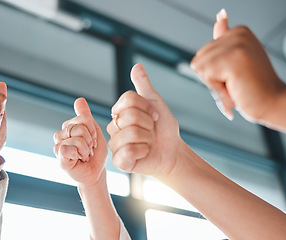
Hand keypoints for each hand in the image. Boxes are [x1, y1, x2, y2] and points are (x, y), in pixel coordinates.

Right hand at [53, 98, 107, 186]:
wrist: (96, 172)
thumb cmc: (95, 154)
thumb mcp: (95, 131)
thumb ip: (86, 116)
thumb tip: (79, 99)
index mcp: (69, 126)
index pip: (84, 118)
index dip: (93, 131)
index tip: (93, 140)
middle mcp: (61, 133)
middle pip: (80, 128)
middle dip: (90, 141)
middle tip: (88, 150)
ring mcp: (58, 145)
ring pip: (77, 139)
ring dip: (86, 150)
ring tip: (84, 155)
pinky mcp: (59, 156)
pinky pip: (68, 149)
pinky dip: (78, 155)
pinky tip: (78, 160)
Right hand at [107, 63, 180, 177]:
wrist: (173, 152)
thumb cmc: (163, 129)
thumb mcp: (155, 103)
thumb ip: (144, 85)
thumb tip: (137, 65)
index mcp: (118, 113)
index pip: (128, 100)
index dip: (147, 107)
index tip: (154, 116)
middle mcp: (113, 128)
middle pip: (129, 116)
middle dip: (148, 123)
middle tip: (151, 131)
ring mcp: (114, 145)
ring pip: (131, 133)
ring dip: (147, 138)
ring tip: (148, 142)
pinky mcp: (119, 161)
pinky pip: (129, 151)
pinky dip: (143, 151)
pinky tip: (144, 153)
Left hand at [190, 9, 285, 121]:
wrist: (274, 103)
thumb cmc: (254, 87)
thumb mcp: (236, 61)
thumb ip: (224, 41)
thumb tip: (219, 18)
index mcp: (239, 32)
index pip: (203, 53)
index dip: (214, 71)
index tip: (236, 74)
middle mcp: (238, 34)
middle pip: (198, 59)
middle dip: (212, 77)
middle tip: (236, 81)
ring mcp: (236, 45)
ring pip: (199, 67)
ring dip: (214, 84)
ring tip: (235, 84)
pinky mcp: (233, 59)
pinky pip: (204, 75)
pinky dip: (216, 88)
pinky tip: (235, 87)